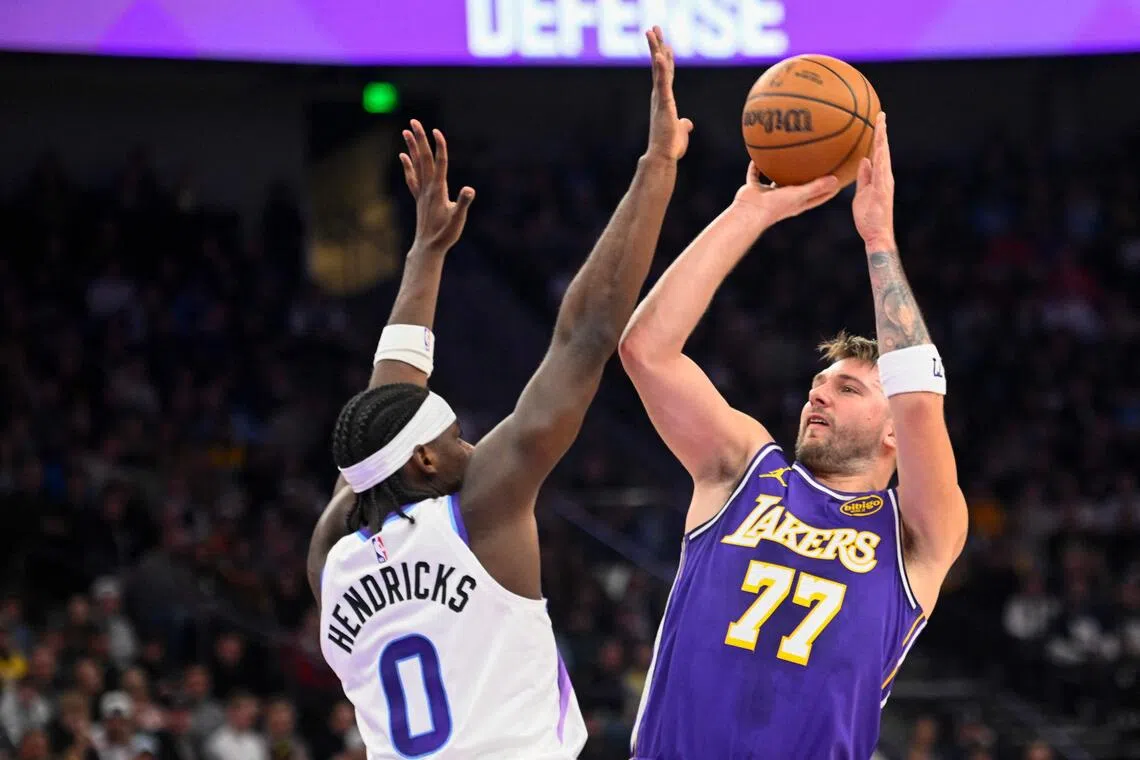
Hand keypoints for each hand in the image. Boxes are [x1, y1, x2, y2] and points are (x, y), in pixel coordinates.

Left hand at [400, 120, 474, 252]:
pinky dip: (408, 165)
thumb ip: (463, 203)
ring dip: (412, 147)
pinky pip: (412, 177)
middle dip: (420, 139)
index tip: (436, 131)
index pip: (439, 163)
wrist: (428, 248)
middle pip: (424, 158)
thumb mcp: (458, 219)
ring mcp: (422, 192)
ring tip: (406, 131)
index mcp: (438, 190)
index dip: (439, 146)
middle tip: (415, 121)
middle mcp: (428, 188)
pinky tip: (404, 156)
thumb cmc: (445, 234)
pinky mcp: (419, 198)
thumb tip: (469, 190)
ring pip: (416, 165)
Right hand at [645, 27, 692, 161]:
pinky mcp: (663, 104)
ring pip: (657, 69)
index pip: (665, 75)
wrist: (663, 157)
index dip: (666, 59)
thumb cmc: (670, 148)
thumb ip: (683, 125)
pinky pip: (662, 83)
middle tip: (653, 28)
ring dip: (655, 49)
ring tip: (652, 31)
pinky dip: (662, 69)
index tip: (665, 45)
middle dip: (656, 46)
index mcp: (663, 101)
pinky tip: (661, 55)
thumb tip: (687, 123)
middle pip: (658, 66)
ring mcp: (660, 99)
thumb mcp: (680, 133)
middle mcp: (659, 97)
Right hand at [732, 162, 839, 226]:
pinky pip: (756, 174)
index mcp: (798, 204)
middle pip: (800, 187)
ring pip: (777, 179)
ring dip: (782, 170)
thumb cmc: (775, 207)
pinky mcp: (755, 188)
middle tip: (817, 162)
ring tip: (788, 155)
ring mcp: (769, 194)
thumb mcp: (798, 195)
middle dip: (808, 177)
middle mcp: (785, 199)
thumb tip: (836, 180)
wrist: (750, 213)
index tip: (840, 179)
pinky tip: (760, 154)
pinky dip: (757, 166)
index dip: (829, 190)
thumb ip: (816, 187)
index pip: (818, 197)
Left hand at [852, 112, 895, 250]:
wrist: (877, 234)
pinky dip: (881, 158)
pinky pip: (881, 171)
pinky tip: (879, 147)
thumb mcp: (862, 193)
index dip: (877, 137)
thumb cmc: (869, 217)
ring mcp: (885, 183)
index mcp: (879, 177)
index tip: (876, 122)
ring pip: (884, 157)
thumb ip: (864, 177)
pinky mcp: (883, 190)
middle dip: (882, 132)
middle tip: (881, 114)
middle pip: (883, 150)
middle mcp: (885, 177)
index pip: (878, 153)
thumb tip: (863, 161)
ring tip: (881, 123)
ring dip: (883, 140)